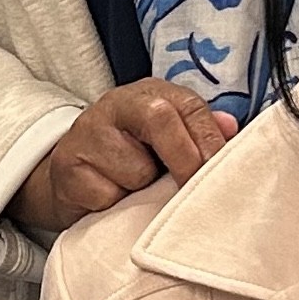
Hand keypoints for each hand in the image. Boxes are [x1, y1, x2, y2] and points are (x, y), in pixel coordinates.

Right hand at [10, 81, 237, 236]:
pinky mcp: (67, 165)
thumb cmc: (129, 156)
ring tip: (134, 189)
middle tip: (189, 191)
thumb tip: (231, 128)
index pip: (190, 107)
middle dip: (183, 161)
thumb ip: (200, 132)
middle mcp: (118, 103)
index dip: (210, 143)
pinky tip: (110, 199)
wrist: (70, 173)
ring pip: (134, 168)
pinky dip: (113, 205)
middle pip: (159, 118)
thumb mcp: (166, 140)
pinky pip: (105, 194)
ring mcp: (88, 131)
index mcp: (150, 94)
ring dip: (141, 189)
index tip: (221, 177)